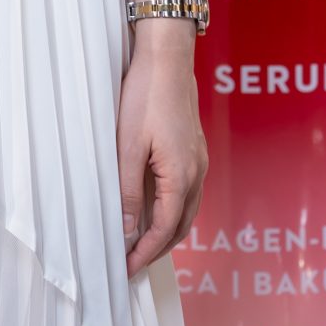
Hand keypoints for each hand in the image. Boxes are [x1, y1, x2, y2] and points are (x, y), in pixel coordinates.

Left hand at [115, 22, 207, 279]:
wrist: (167, 56)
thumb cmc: (143, 97)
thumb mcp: (127, 147)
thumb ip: (128, 191)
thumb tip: (127, 230)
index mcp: (182, 176)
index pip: (165, 229)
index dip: (145, 252)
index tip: (127, 268)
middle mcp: (197, 173)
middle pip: (182, 227)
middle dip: (157, 249)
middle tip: (131, 263)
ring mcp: (199, 161)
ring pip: (187, 210)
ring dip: (166, 231)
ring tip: (139, 242)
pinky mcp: (194, 150)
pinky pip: (187, 192)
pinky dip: (171, 210)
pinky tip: (152, 208)